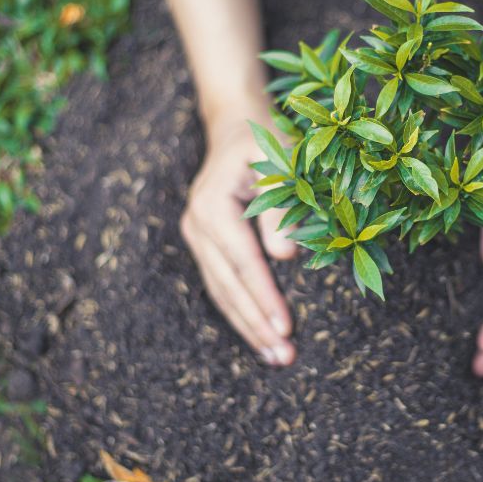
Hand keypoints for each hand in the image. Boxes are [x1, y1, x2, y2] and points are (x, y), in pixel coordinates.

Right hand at [180, 111, 297, 365]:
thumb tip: (286, 256)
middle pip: (228, 286)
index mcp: (213, 206)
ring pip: (221, 291)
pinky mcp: (204, 243)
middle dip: (256, 324)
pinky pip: (221, 284)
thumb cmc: (267, 139)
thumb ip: (281, 208)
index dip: (264, 298)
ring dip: (247, 327)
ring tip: (275, 357)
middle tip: (284, 357)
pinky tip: (259, 335)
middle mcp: (197, 224)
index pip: (243, 263)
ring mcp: (196, 236)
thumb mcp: (281, 161)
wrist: (235, 124)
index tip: (285, 328)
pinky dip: (240, 311)